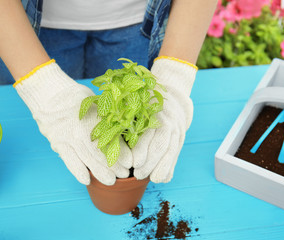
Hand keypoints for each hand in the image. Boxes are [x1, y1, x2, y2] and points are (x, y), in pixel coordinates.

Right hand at [14, 60, 131, 184]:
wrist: (50, 95)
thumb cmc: (77, 97)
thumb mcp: (97, 102)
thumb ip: (109, 116)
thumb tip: (126, 127)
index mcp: (94, 118)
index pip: (112, 140)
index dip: (122, 153)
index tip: (130, 162)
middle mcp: (83, 130)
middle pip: (102, 153)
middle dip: (114, 166)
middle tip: (124, 174)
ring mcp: (69, 139)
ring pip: (87, 159)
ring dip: (100, 172)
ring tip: (111, 181)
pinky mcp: (58, 144)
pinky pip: (69, 161)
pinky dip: (78, 171)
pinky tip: (87, 180)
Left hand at [132, 57, 196, 182]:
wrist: (175, 100)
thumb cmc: (146, 101)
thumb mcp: (135, 101)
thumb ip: (123, 112)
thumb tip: (103, 120)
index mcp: (155, 112)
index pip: (149, 134)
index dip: (141, 150)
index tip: (132, 163)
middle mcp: (168, 122)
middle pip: (161, 146)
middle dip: (150, 163)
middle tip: (137, 175)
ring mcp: (177, 131)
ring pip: (171, 152)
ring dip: (161, 168)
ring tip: (152, 180)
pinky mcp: (180, 140)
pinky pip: (176, 155)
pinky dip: (170, 168)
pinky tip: (163, 178)